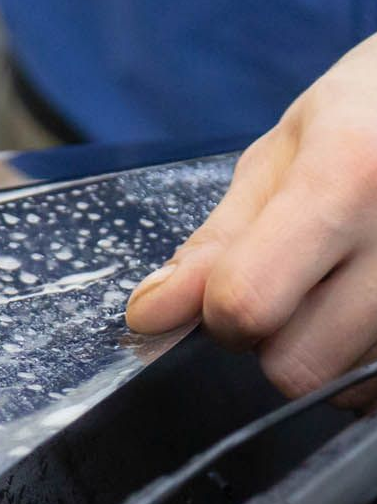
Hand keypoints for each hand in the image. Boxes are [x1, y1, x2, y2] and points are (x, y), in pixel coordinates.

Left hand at [127, 35, 376, 399]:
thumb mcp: (281, 154)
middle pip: (299, 366)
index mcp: (348, 173)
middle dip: (275, 340)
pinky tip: (373, 306)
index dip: (218, 311)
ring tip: (350, 281)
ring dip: (329, 351)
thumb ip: (214, 243)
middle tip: (300, 282)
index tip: (228, 286)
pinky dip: (366, 362)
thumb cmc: (366, 114)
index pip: (247, 302)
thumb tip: (149, 316)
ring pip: (347, 389)